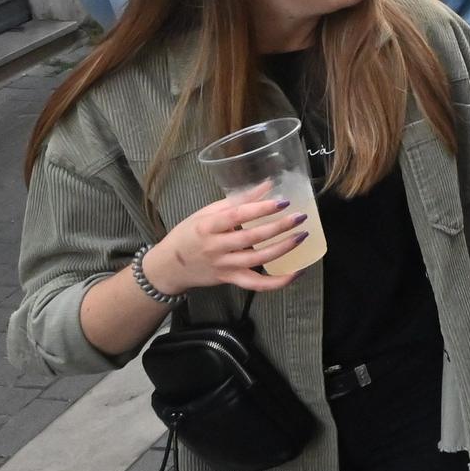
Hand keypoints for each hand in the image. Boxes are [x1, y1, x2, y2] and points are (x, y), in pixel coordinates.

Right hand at [143, 185, 309, 294]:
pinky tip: (296, 272)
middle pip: (251, 238)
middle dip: (278, 227)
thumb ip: (238, 200)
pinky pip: (256, 285)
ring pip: (258, 260)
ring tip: (302, 236)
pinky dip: (278, 282)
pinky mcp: (230, 280)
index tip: (283, 201)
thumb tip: (268, 185)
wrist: (168, 267)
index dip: (261, 208)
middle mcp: (215, 247)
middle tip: (300, 217)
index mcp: (207, 226)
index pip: (237, 216)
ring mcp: (224, 266)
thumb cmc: (189, 234)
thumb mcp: (207, 212)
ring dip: (283, 249)